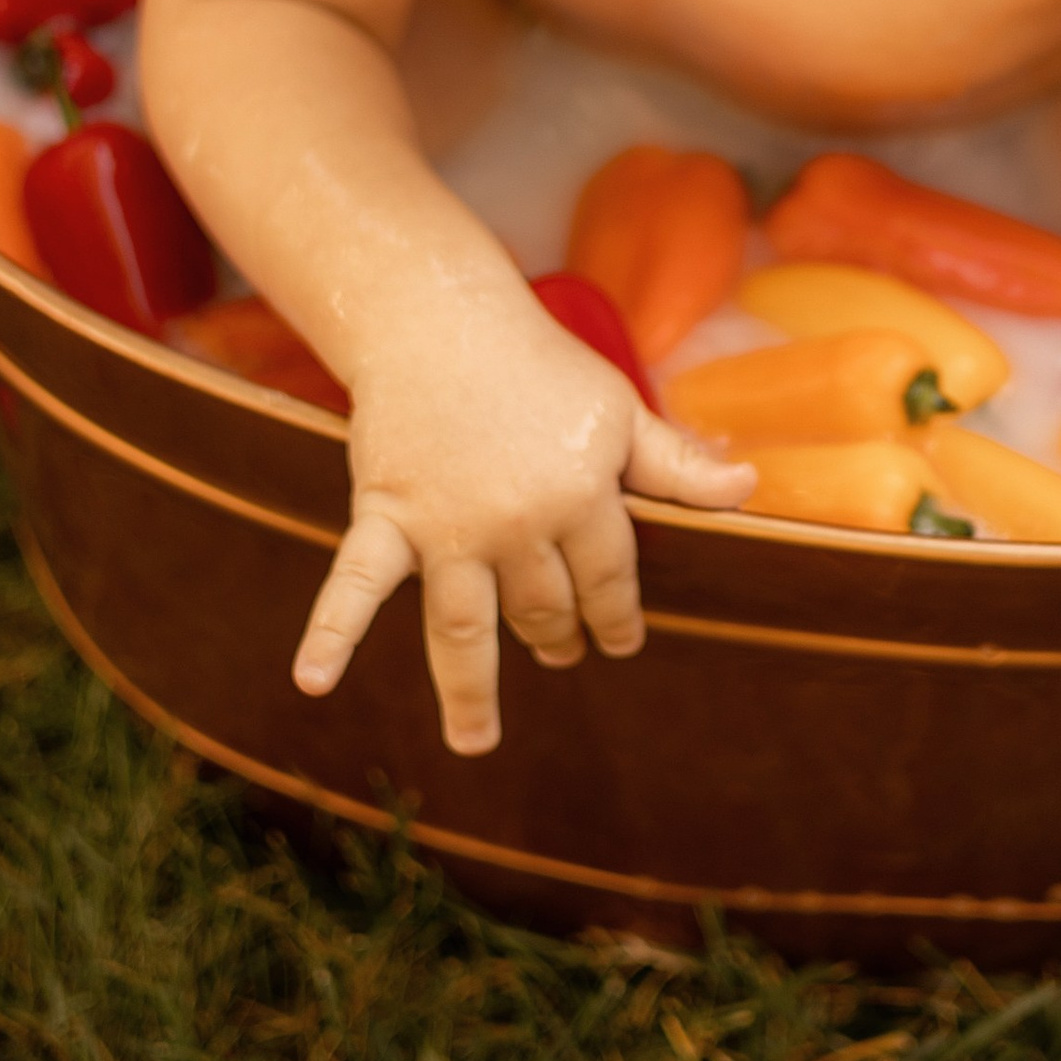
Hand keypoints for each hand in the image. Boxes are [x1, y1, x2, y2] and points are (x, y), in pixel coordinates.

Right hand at [291, 297, 752, 752]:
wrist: (442, 320)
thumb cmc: (541, 364)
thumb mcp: (621, 410)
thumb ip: (678, 463)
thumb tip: (749, 491)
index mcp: (582, 495)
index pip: (610, 580)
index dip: (618, 614)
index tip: (619, 640)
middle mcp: (517, 522)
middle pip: (542, 608)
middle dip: (555, 637)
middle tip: (560, 654)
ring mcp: (447, 526)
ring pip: (466, 626)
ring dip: (470, 690)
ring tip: (476, 740)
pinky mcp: (386, 516)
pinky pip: (355, 584)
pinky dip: (331, 632)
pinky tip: (311, 683)